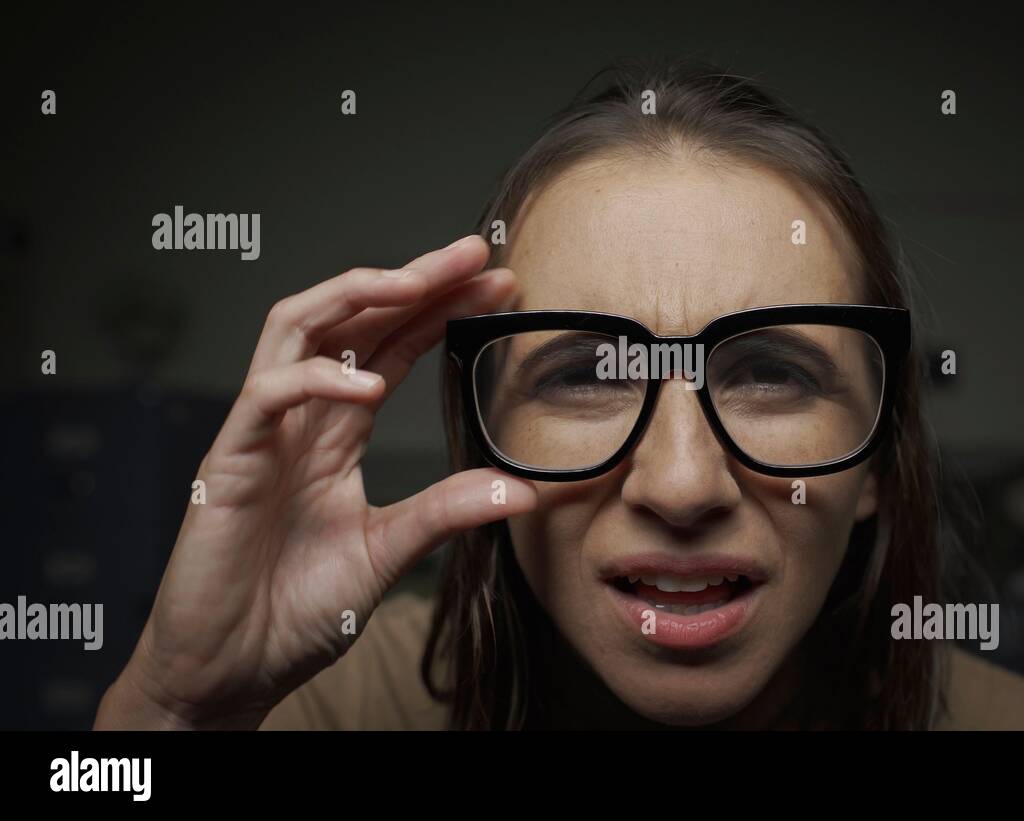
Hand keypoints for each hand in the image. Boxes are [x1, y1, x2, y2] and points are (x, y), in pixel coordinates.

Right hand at [95, 235, 535, 728]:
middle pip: (349, 319)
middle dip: (410, 279)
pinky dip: (315, 381)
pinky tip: (368, 385)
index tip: (499, 286)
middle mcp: (298, 420)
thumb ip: (445, 514)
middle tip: (471, 253)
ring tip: (418, 282)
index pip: (390, 346)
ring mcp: (260, 435)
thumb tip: (521, 490)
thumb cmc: (293, 610)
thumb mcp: (387, 554)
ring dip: (357, 297)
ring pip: (294, 330)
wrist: (229, 671)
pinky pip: (264, 398)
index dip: (440, 311)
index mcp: (334, 435)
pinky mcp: (226, 464)